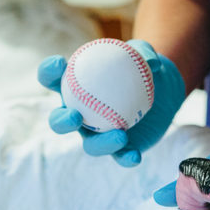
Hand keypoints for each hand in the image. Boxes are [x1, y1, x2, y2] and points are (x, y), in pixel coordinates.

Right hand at [38, 39, 185, 166]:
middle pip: (60, 121)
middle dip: (61, 121)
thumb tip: (151, 62)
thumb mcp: (144, 54)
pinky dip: (126, 157)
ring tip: (120, 135)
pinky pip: (119, 156)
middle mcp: (80, 114)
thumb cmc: (141, 65)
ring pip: (91, 145)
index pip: (52, 79)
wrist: (161, 91)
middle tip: (75, 116)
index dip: (48, 72)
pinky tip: (135, 156)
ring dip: (101, 143)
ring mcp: (97, 134)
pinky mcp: (117, 149)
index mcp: (75, 87)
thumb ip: (144, 52)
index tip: (59, 63)